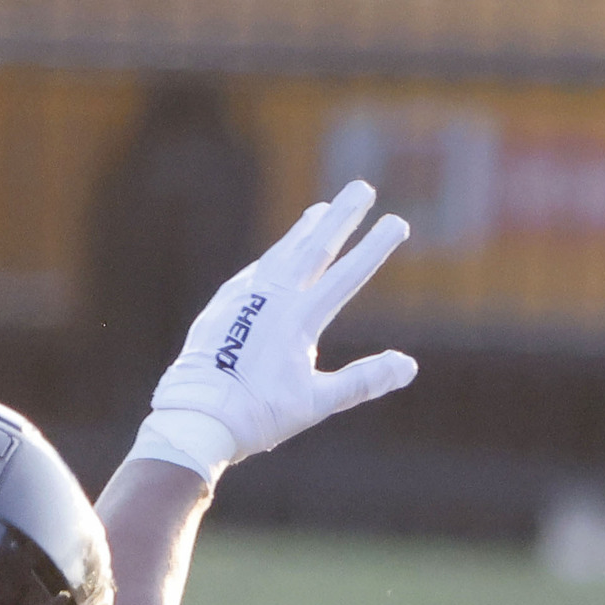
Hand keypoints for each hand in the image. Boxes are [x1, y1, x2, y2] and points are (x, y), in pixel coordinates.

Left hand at [129, 182, 419, 481]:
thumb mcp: (317, 402)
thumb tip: (409, 365)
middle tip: (363, 187)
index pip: (346, 275)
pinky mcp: (223, 305)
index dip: (374, 248)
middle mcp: (272, 298)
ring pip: (281, 253)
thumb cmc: (258, 415)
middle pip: (314, 247)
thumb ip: (364, 380)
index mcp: (298, 320)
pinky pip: (255, 271)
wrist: (195, 416)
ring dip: (304, 229)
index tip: (397, 221)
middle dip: (343, 216)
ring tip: (321, 209)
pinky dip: (274, 257)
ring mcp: (244, 297)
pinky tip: (278, 256)